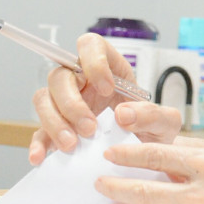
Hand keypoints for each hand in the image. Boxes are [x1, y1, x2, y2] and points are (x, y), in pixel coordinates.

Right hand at [29, 33, 150, 162]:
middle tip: (90, 128)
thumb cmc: (153, 131)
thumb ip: (152, 115)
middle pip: (60, 75)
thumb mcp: (165, 123)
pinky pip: (38, 131)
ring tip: (72, 145)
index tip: (107, 89)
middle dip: (72, 103)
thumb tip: (124, 114)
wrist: (145, 157)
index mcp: (109, 68)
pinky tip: (40, 157)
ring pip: (43, 98)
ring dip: (54, 121)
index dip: (94, 62)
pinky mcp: (56, 130)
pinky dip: (37, 143)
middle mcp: (82, 82)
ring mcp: (65, 105)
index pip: (90, 45)